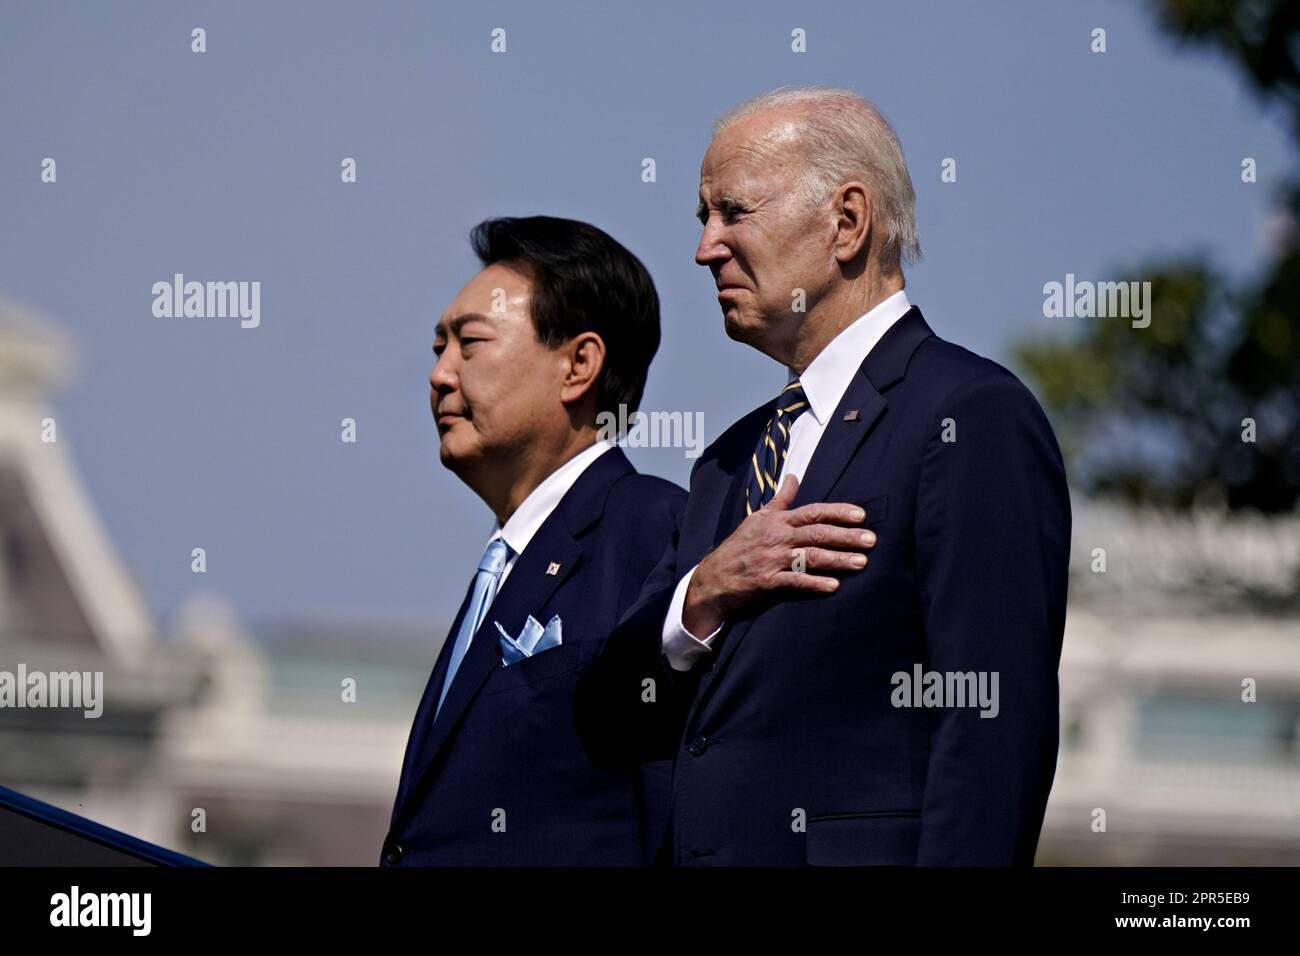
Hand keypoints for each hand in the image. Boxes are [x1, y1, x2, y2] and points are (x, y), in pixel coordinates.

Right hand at [682, 474, 876, 635]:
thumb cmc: (739, 546)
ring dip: (838, 560)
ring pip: (810, 557)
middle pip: (817, 533)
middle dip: (846, 536)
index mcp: (777, 521)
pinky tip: (833, 586)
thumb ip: (780, 499)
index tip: (861, 516)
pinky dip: (814, 583)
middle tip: (871, 540)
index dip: (838, 513)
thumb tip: (794, 477)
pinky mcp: (767, 582)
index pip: (812, 512)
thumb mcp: (757, 517)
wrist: (713, 578)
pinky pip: (795, 581)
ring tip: (862, 563)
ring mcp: (772, 559)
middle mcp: (777, 537)